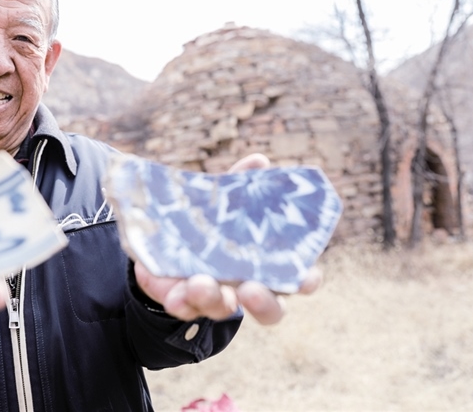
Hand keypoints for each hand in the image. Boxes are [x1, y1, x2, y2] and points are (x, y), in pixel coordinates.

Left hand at [133, 153, 323, 325]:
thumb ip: (240, 185)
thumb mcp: (225, 200)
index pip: (299, 279)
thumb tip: (259, 161)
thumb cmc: (212, 221)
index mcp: (269, 265)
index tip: (305, 278)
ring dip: (213, 298)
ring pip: (222, 309)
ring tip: (199, 284)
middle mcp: (248, 289)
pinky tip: (173, 292)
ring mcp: (217, 298)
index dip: (306, 280)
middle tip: (250, 290)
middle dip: (262, 303)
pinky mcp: (184, 301)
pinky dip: (179, 299)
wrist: (166, 241)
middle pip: (270, 310)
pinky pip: (182, 306)